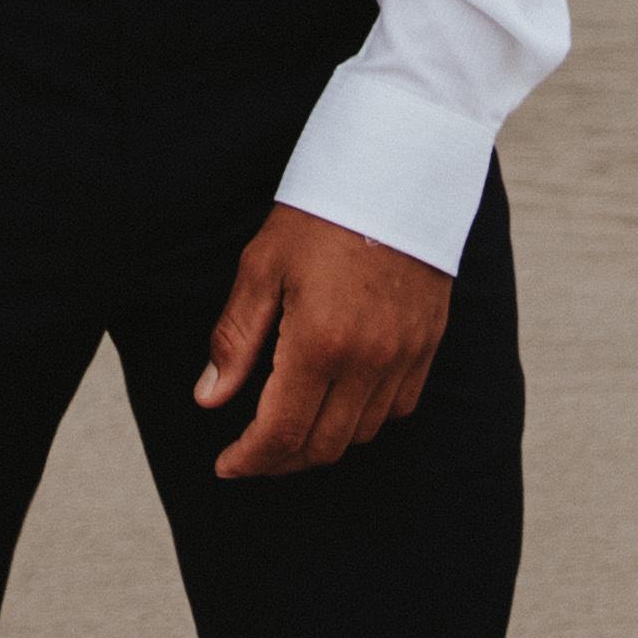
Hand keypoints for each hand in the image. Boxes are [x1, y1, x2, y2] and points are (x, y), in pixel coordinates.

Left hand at [194, 209, 449, 480]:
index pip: (281, 433)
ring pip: (360, 435)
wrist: (397, 172)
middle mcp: (368, 361)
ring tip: (290, 427)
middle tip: (251, 451)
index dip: (249, 460)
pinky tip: (338, 400)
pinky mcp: (427, 345)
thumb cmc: (319, 215)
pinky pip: (397, 409)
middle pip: (322, 447)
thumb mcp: (261, 268)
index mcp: (319, 343)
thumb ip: (236, 340)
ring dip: (321, 443)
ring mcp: (404, 356)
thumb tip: (209, 399)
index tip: (226, 465)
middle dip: (280, 460)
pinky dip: (363, 419)